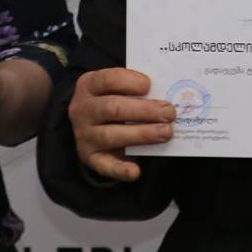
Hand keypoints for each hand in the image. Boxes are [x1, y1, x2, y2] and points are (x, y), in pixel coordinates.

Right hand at [69, 68, 174, 183]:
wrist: (92, 124)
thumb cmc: (114, 100)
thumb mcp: (117, 88)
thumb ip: (135, 90)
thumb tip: (163, 99)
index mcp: (89, 85)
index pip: (108, 80)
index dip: (130, 81)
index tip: (149, 85)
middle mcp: (82, 109)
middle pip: (113, 108)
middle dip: (145, 110)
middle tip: (169, 113)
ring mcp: (84, 134)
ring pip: (112, 135)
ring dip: (142, 134)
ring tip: (166, 132)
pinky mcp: (89, 157)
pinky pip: (104, 165)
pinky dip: (120, 169)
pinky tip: (135, 171)